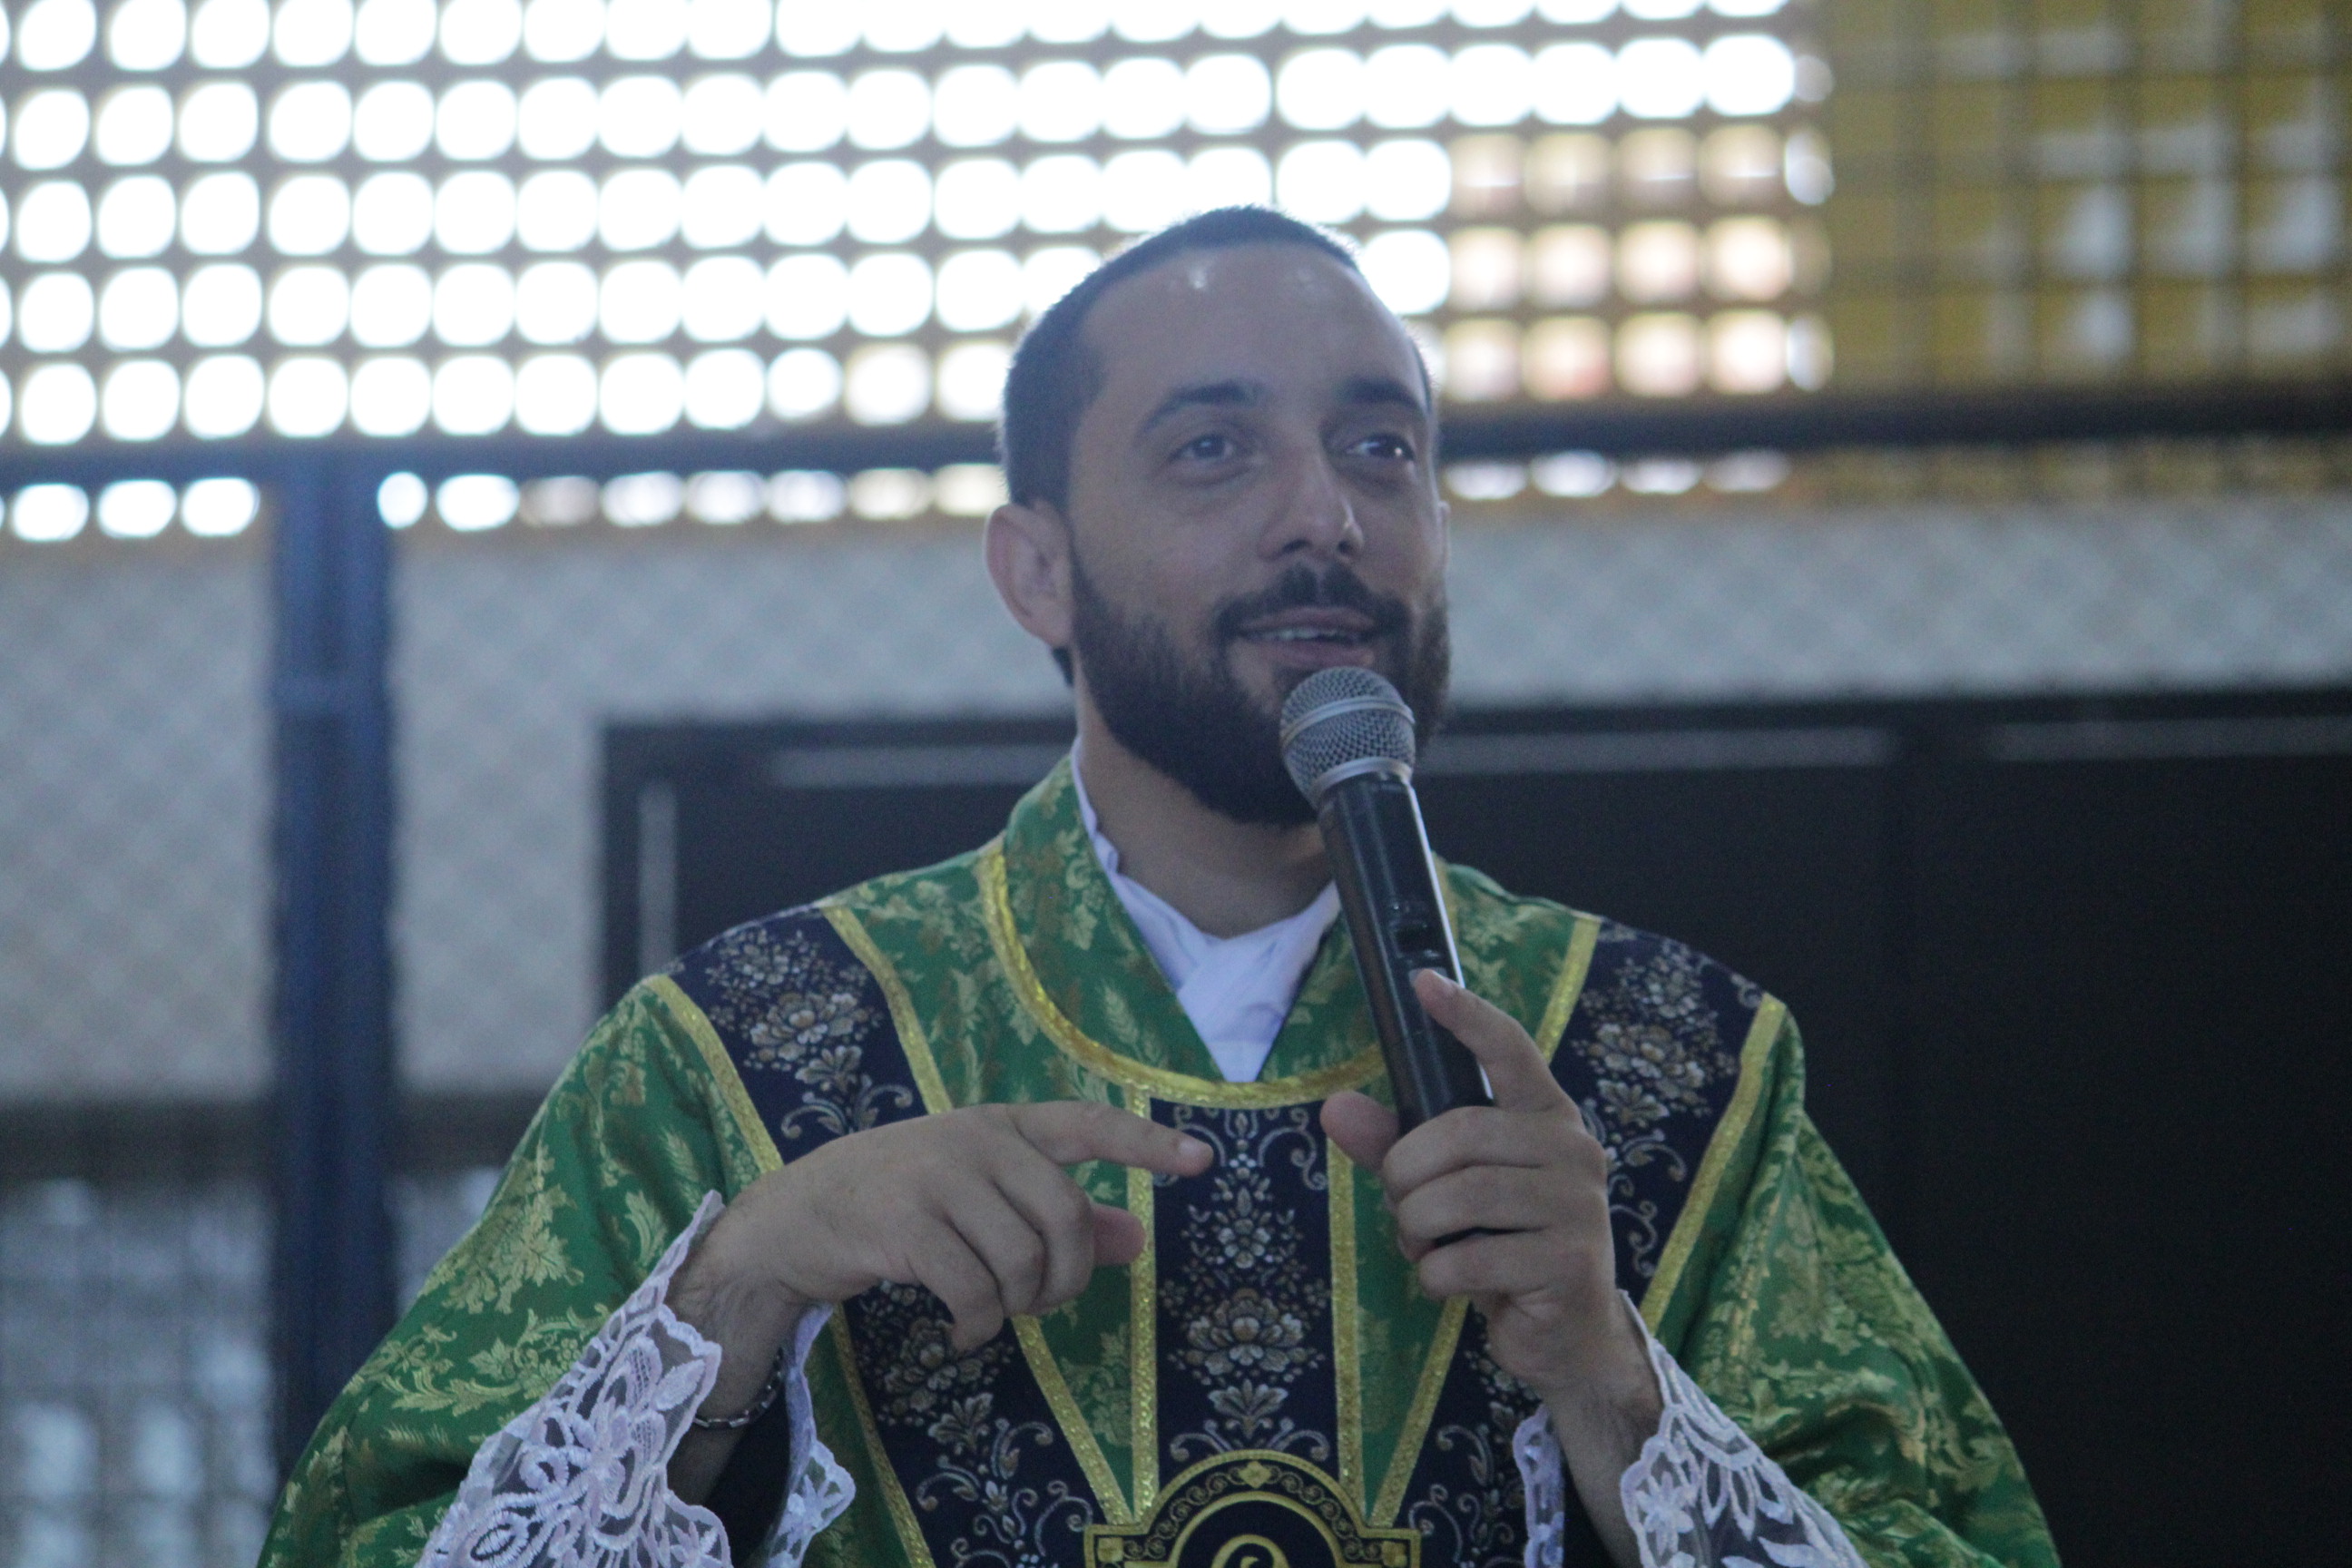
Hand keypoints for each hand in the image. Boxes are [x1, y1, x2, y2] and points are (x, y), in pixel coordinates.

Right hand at [683, 1101, 1211, 1353]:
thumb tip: (1136, 1241)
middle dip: (1066, 1276)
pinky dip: (979, 1326)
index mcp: (1003, 1127)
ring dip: (1019, 1306)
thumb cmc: (902, 1204)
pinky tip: (961, 1333)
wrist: (796, 1218)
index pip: (1088, 1124)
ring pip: (1023, 1257)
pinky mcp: (904, 1223)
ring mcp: (937, 1176)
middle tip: (1040, 1304)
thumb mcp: (982, 1196)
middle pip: (1064, 1213)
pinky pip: (975, 1289)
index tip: (1203, 1161)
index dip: (1147, 1143)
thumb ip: (1060, 1216)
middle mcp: (976, 1139)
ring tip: (992, 1317)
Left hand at [1319, 970, 1648, 1410]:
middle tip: (1404, 1209)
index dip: (1467, 1016)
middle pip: (1458, 1134)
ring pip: (1458, 1197)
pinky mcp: (1568, 1263)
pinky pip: (1467, 1258)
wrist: (1566, 1335)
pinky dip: (1436, 1275)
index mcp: (1546, 1118)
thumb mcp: (1447, 1190)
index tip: (1423, 983)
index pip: (1511, 1051)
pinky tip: (1450, 1282)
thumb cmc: (1504, 1245)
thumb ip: (1395, 1147)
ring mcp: (1577, 1207)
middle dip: (1407, 1177)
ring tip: (1425, 1246)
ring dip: (1417, 1228)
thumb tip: (1334, 1108)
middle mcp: (1572, 1150)